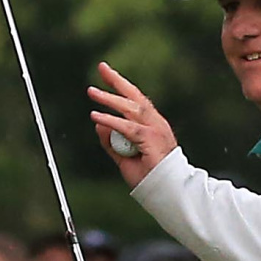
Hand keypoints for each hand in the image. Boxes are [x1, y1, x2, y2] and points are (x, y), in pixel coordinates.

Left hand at [86, 64, 176, 190]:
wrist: (168, 192)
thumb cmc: (150, 177)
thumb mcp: (124, 158)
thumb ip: (112, 142)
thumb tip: (98, 125)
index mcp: (152, 126)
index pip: (136, 100)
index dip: (121, 85)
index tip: (106, 72)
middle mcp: (156, 124)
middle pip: (135, 97)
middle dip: (117, 81)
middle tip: (102, 67)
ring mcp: (156, 130)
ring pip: (131, 109)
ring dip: (110, 99)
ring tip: (92, 92)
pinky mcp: (151, 139)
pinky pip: (128, 127)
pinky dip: (111, 121)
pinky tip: (97, 116)